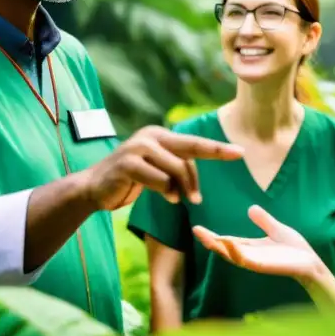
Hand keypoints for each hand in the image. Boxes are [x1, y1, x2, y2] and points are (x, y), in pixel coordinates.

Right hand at [81, 125, 242, 210]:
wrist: (94, 188)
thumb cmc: (130, 180)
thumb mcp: (156, 171)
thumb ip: (174, 166)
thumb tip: (195, 178)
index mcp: (159, 136)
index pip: (193, 143)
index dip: (217, 148)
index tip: (240, 152)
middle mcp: (150, 136)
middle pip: (190, 148)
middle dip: (214, 156)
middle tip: (237, 160)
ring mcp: (138, 148)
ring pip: (176, 168)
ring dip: (182, 189)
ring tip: (178, 199)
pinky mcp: (128, 164)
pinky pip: (159, 180)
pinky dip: (166, 192)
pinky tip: (166, 197)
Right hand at [193, 205, 328, 282]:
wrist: (311, 262)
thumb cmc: (295, 249)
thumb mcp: (277, 229)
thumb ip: (264, 220)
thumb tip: (250, 208)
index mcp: (251, 247)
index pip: (227, 241)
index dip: (212, 236)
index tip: (197, 228)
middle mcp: (249, 256)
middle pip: (224, 249)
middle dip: (210, 241)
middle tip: (196, 231)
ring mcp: (255, 262)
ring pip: (232, 256)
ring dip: (219, 247)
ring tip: (207, 237)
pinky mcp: (263, 267)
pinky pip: (246, 260)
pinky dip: (236, 252)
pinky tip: (228, 243)